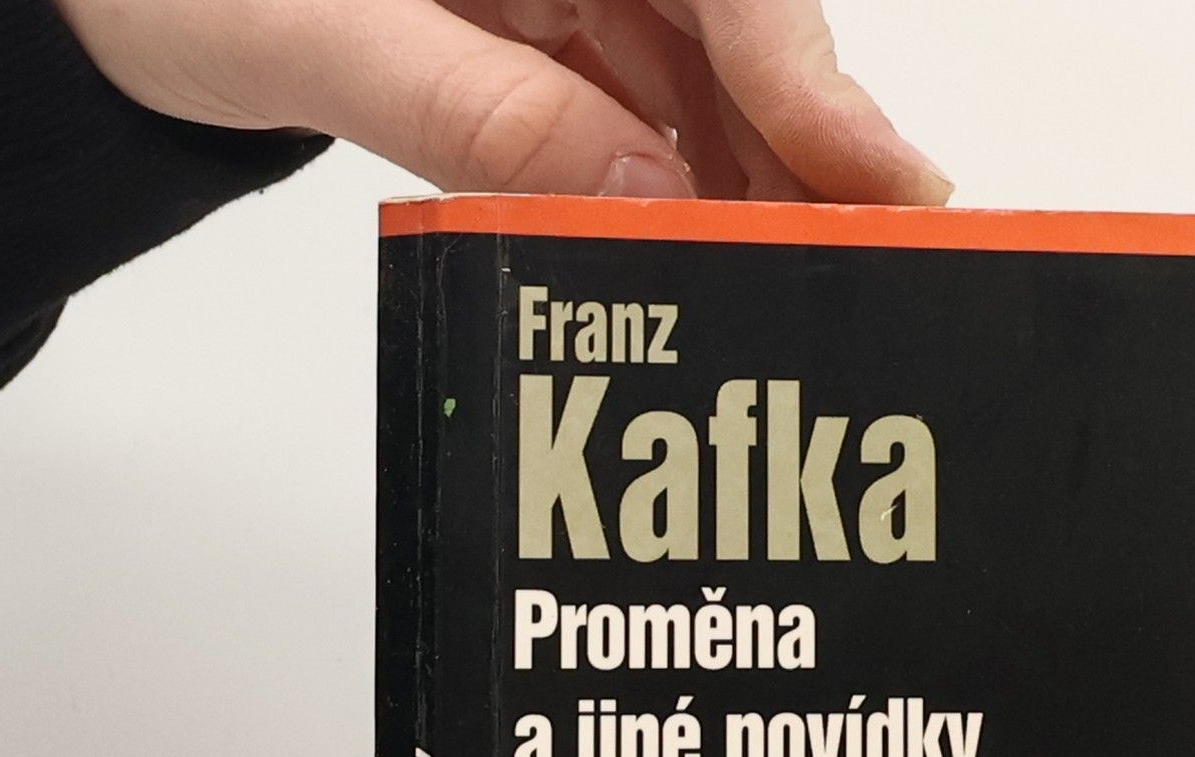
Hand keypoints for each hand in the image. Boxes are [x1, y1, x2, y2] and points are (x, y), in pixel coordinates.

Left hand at [52, 0, 951, 203]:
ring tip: (789, 290)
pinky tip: (696, 257)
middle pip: (736, 29)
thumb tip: (639, 193)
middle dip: (801, 152)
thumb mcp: (309, 27)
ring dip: (745, 188)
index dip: (814, 77)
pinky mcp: (534, 37)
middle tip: (866, 270)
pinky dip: (670, 190)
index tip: (885, 181)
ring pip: (697, 81)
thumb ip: (474, 108)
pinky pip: (633, 113)